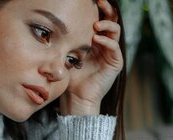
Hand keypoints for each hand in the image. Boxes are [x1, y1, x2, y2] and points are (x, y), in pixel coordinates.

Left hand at [60, 0, 122, 115]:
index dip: (98, 8)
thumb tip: (56, 23)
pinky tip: (96, 39)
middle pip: (111, 20)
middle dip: (107, 9)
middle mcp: (105, 44)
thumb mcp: (67, 53)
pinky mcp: (115, 63)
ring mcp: (111, 53)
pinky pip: (115, 47)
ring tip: (96, 24)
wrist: (76, 97)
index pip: (99, 18)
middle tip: (100, 2)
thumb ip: (68, 40)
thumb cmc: (69, 77)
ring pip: (115, 31)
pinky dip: (107, 41)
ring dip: (107, 25)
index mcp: (94, 40)